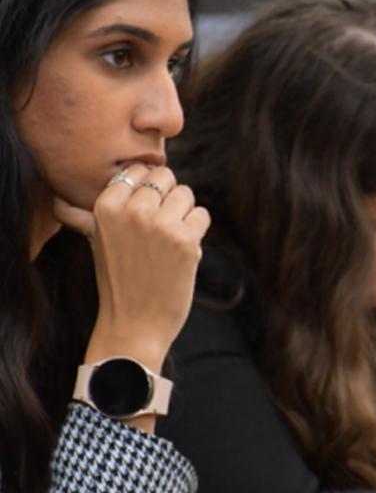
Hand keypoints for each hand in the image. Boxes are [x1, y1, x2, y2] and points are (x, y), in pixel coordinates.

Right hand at [54, 164, 209, 373]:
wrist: (133, 323)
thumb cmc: (117, 280)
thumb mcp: (95, 241)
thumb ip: (81, 216)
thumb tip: (56, 198)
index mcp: (106, 206)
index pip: (139, 169)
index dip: (147, 189)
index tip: (141, 214)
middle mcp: (132, 210)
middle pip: (165, 177)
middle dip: (167, 198)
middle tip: (156, 230)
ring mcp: (160, 224)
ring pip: (186, 194)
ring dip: (183, 214)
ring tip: (167, 241)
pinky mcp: (186, 240)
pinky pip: (202, 215)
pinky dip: (197, 231)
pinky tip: (180, 252)